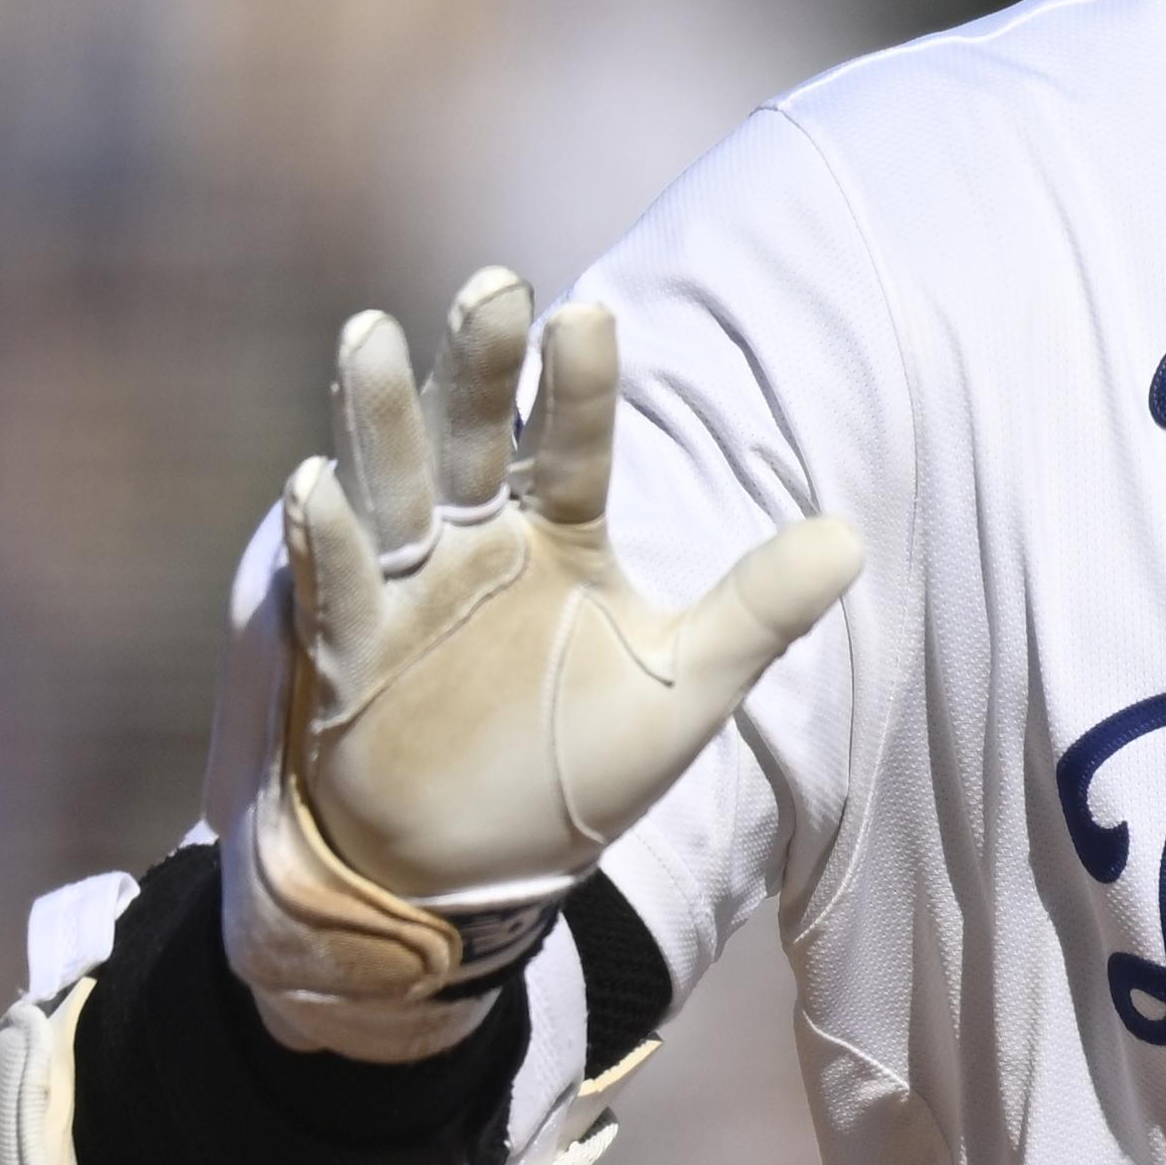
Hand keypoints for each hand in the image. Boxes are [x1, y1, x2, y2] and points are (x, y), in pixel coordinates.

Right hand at [212, 267, 861, 1058]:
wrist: (472, 878)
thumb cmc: (576, 770)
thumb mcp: (687, 690)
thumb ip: (758, 611)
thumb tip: (852, 538)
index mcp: (561, 538)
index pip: (573, 444)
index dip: (578, 384)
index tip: (588, 313)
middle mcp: (478, 545)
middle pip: (474, 436)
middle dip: (477, 365)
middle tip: (491, 286)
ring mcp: (406, 595)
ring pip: (393, 486)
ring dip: (384, 418)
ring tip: (373, 333)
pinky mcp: (349, 660)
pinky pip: (335, 592)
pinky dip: (325, 542)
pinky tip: (313, 483)